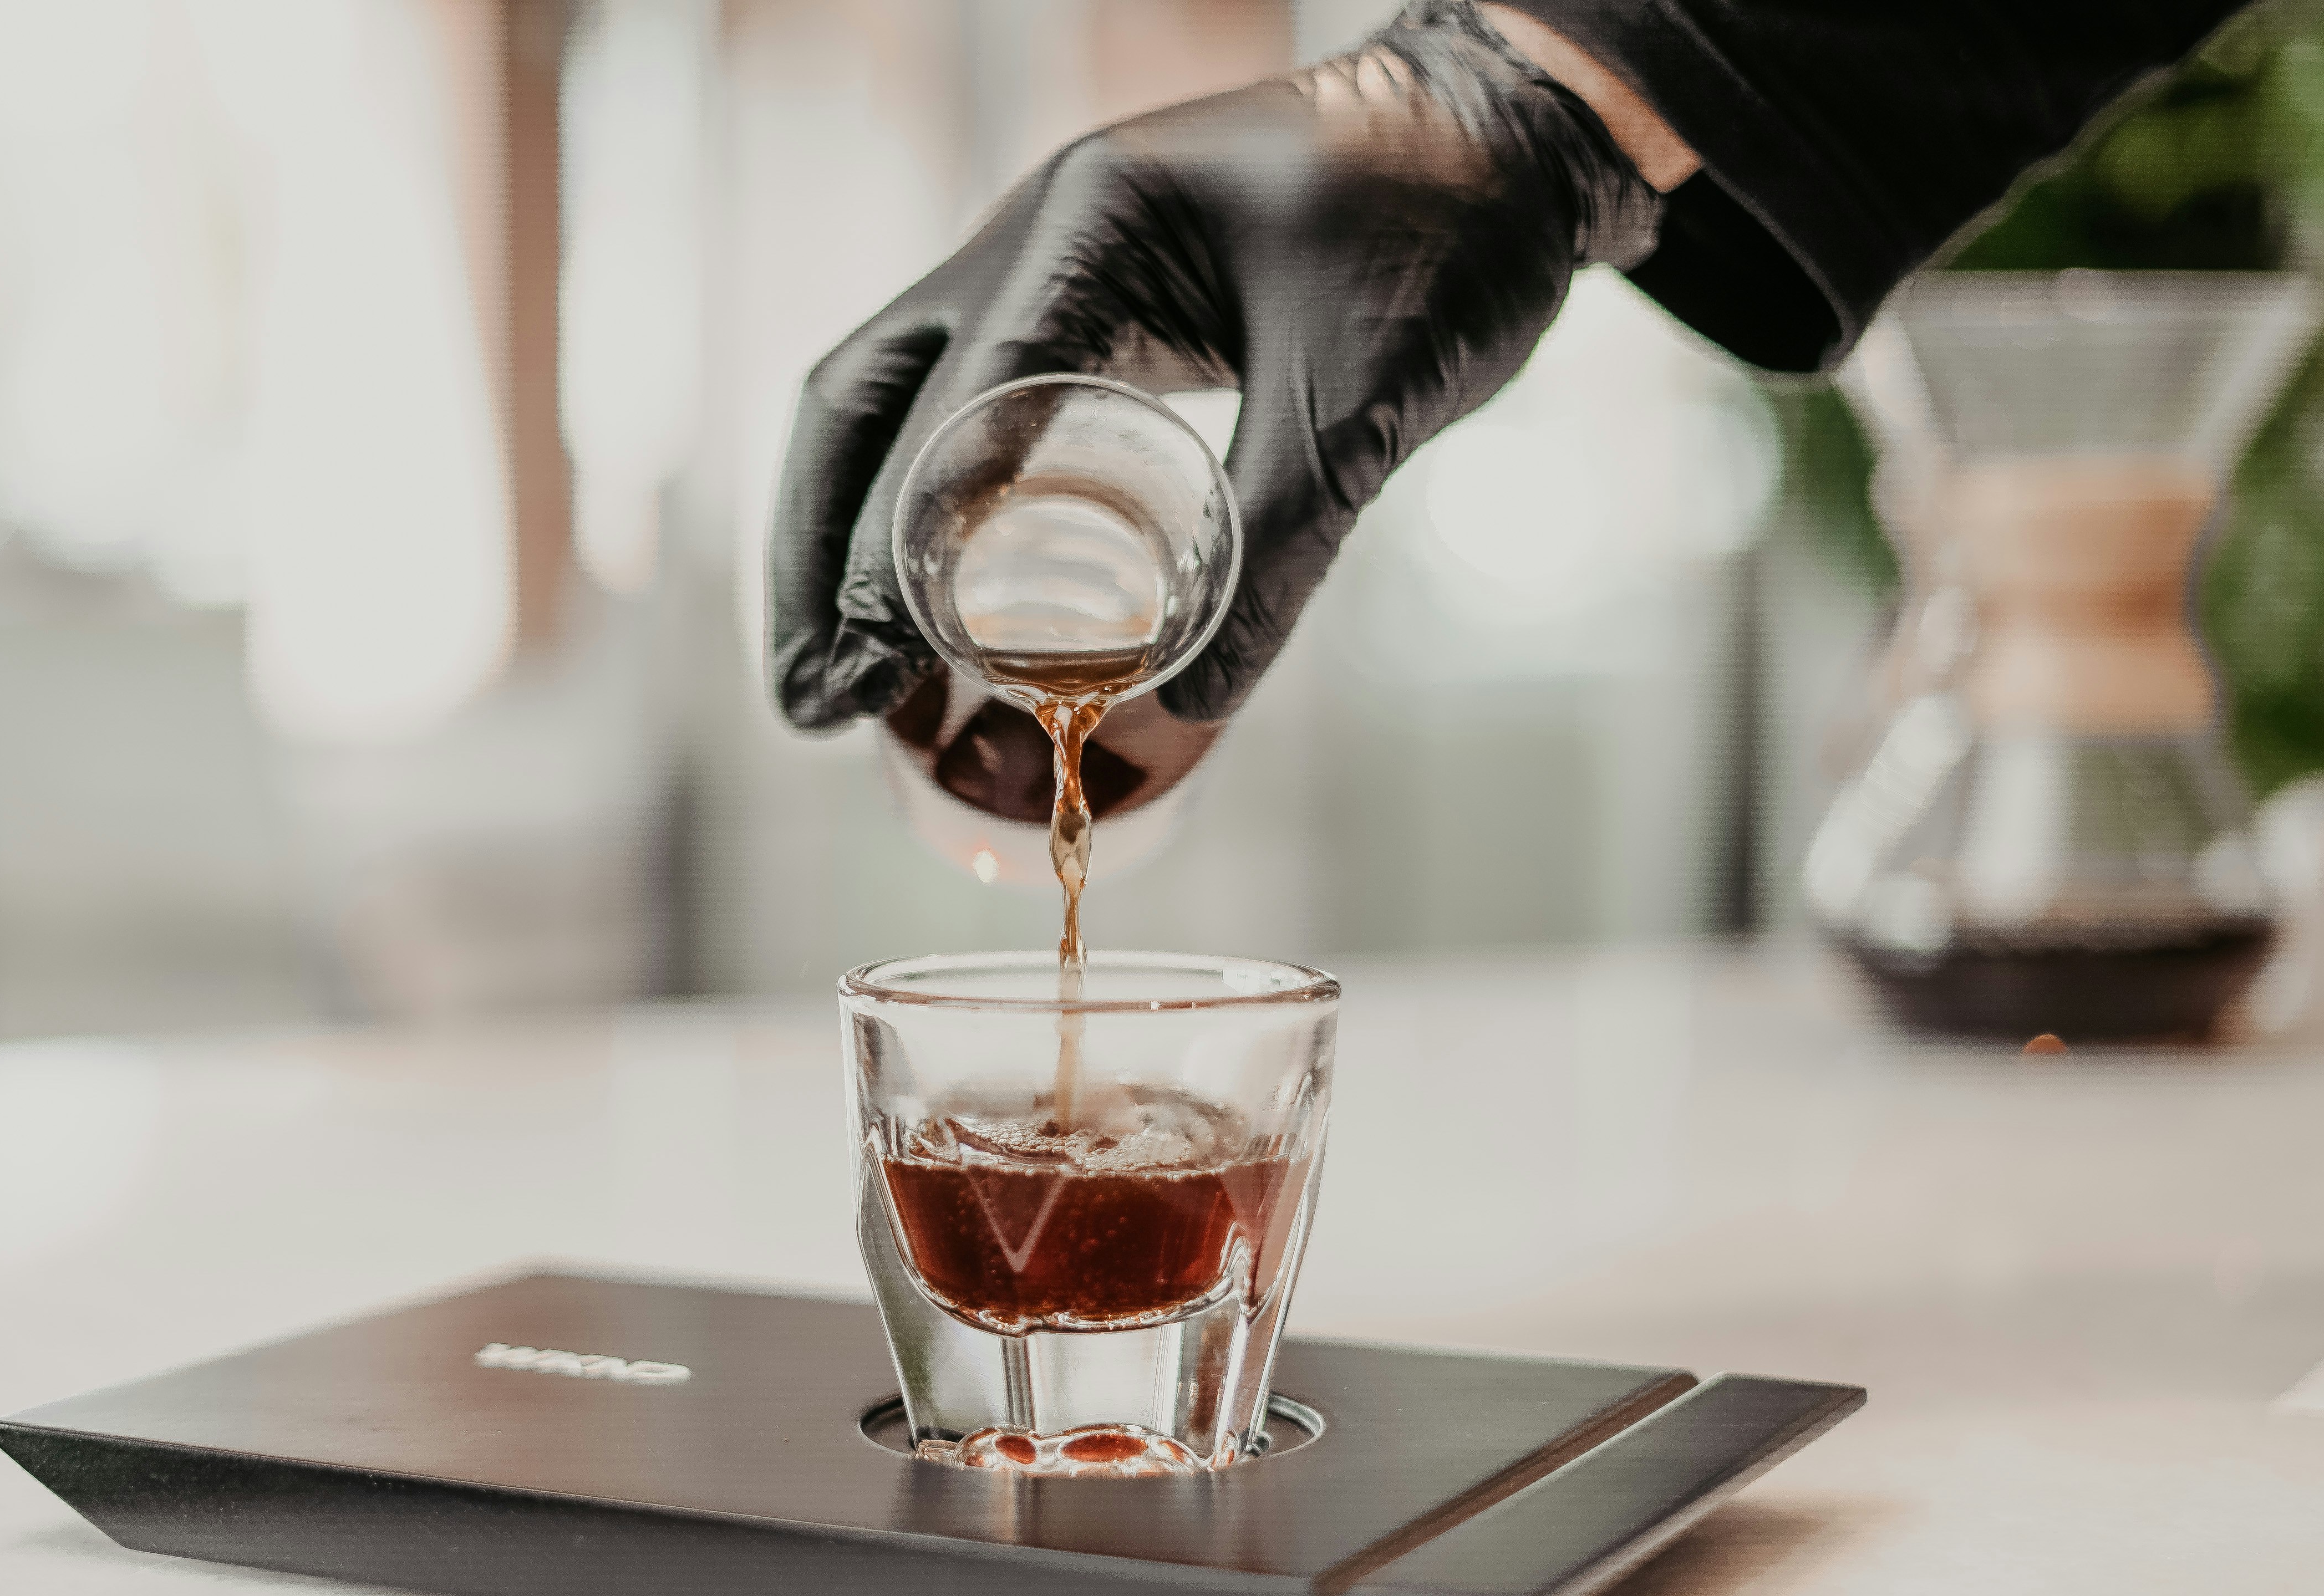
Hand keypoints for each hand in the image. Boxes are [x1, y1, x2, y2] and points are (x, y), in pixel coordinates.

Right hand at [767, 1, 1664, 731]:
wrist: (1508, 142)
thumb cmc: (1448, 233)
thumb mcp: (1363, 400)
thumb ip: (1271, 553)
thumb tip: (1176, 725)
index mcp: (1090, 220)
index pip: (965, 390)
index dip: (908, 533)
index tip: (878, 655)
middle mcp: (1035, 236)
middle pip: (864, 399)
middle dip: (824, 557)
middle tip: (815, 700)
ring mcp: (1044, 272)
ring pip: (888, 408)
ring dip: (845, 543)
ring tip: (834, 685)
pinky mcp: (1084, 320)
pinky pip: (960, 419)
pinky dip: (921, 519)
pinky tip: (920, 617)